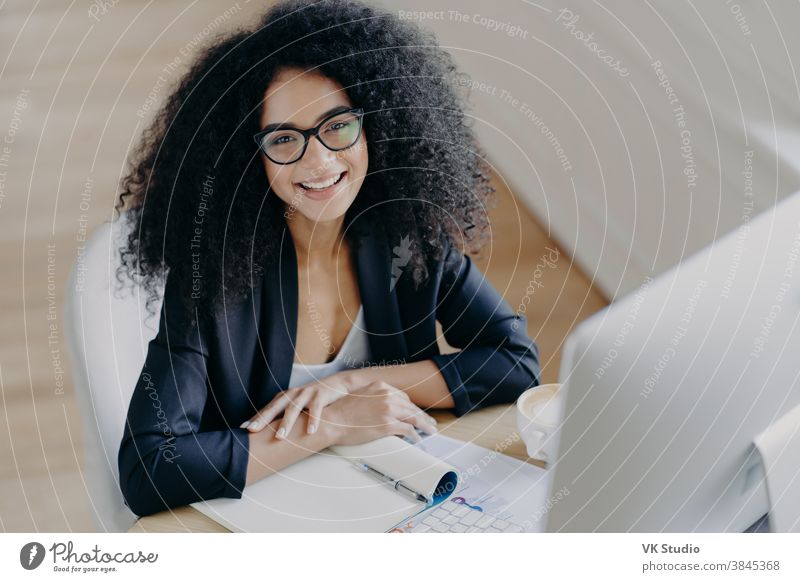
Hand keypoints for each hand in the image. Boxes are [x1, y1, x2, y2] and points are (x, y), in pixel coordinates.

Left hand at [240, 372, 352, 437]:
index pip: (267, 409)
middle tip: (252, 431)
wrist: (338, 383)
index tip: (243, 429)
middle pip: (275, 407)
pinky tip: (311, 431)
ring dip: (286, 423)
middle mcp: (293, 394)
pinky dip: (313, 420)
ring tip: (280, 437)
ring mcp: (307, 394)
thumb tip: (269, 435)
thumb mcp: (298, 405)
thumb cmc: (314, 399)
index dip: (256, 418)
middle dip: (263, 419)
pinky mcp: (321, 395)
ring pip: (294, 408)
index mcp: (285, 397)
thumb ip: (286, 416)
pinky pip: (316, 409)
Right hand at [320, 380, 437, 445]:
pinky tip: (416, 438)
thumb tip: (384, 409)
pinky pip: (407, 430)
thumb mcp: (361, 396)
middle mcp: (387, 395)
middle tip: (430, 423)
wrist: (332, 421)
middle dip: (422, 416)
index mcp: (380, 386)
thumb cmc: (341, 412)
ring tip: (430, 430)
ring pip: (414, 418)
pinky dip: (414, 435)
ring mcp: (388, 410)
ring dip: (424, 425)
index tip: (416, 413)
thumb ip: (375, 398)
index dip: (411, 407)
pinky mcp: (387, 425)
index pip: (403, 397)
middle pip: (411, 407)